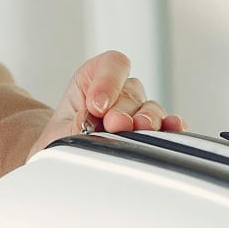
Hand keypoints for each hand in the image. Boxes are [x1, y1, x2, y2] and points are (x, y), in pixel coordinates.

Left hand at [26, 49, 185, 163]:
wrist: (65, 163)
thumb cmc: (61, 142)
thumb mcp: (56, 134)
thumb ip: (71, 128)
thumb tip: (86, 123)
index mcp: (93, 79)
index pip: (111, 64)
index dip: (108, 80)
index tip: (97, 105)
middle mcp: (120, 92)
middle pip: (131, 90)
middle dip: (122, 109)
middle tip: (114, 124)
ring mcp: (138, 112)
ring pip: (150, 108)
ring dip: (146, 119)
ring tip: (139, 130)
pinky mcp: (153, 132)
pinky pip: (167, 125)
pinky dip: (170, 127)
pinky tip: (172, 128)